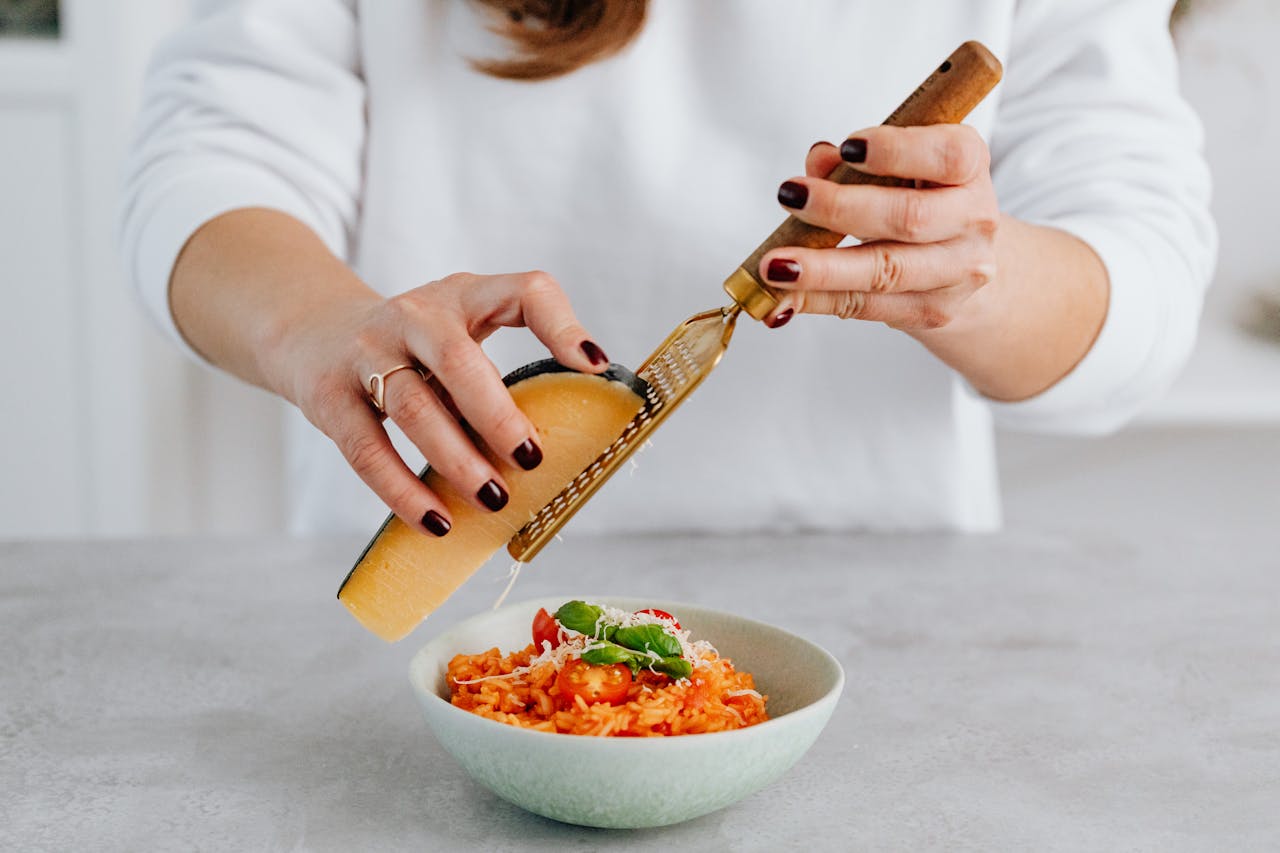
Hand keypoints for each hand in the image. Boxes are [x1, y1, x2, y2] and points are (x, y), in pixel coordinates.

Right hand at [267, 271, 608, 535]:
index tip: (595, 368)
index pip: (524, 291)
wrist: (313, 333)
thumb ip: (510, 363)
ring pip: (412, 407)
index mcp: (463, 297)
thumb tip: (579, 431)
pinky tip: (436, 520)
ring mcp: (366, 353)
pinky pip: (367, 449)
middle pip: (458, 359)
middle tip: (531, 459)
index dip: (562, 326)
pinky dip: (402, 490)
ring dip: (456, 459)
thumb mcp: (462, 331)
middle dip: (497, 414)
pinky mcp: (330, 396)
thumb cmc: (413, 346)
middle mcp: (414, 316)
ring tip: (493, 499)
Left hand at [759, 125, 998, 331]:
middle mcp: (975, 219)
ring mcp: (959, 272)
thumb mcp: (900, 168)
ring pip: (886, 271)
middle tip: (789, 196)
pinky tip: (784, 297)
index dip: (897, 151)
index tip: (847, 147)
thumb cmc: (924, 198)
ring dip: (822, 268)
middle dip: (841, 208)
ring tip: (774, 264)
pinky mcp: (933, 312)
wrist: (965, 261)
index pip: (947, 156)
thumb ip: (858, 161)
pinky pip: (866, 307)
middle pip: (909, 218)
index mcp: (971, 167)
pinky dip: (819, 300)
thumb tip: (820, 159)